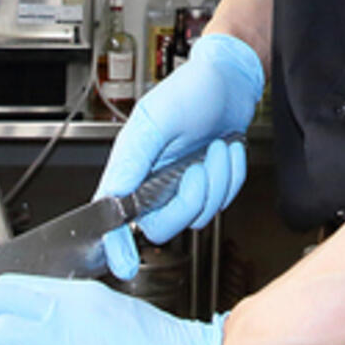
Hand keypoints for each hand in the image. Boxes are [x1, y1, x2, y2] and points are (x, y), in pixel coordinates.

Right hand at [95, 32, 262, 277]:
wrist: (231, 80)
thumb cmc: (191, 89)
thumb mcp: (156, 121)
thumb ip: (132, 161)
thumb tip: (113, 196)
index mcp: (132, 166)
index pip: (114, 216)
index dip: (115, 245)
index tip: (122, 264)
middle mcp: (154, 180)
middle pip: (163, 226)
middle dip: (190, 200)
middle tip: (198, 168)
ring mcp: (182, 185)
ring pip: (198, 215)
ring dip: (216, 181)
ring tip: (214, 148)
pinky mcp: (207, 183)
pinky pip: (222, 201)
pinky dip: (230, 176)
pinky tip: (226, 150)